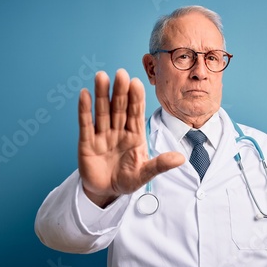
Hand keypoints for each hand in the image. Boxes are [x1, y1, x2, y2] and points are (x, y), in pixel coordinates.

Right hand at [78, 69, 184, 206]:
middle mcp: (118, 131)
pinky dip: (85, 110)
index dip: (136, 99)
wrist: (106, 192)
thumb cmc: (127, 180)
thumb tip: (181, 158)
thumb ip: (160, 165)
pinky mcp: (86, 143)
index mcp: (134, 135)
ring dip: (101, 95)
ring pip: (102, 111)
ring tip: (101, 76)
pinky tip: (85, 94)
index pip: (136, 113)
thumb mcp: (144, 174)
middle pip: (119, 108)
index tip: (136, 83)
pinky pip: (85, 124)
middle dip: (120, 91)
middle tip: (121, 73)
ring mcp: (102, 135)